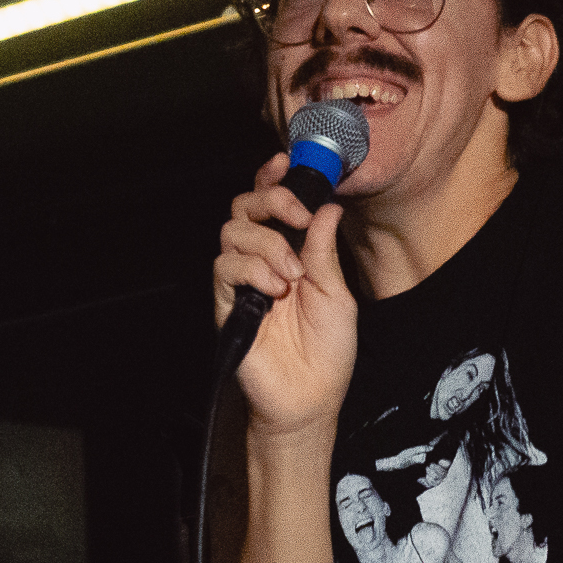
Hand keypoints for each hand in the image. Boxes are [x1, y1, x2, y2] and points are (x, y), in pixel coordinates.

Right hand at [212, 150, 355, 433]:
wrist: (309, 399)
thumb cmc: (326, 352)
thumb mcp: (336, 293)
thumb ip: (324, 250)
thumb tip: (327, 207)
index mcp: (290, 253)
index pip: (272, 205)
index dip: (274, 179)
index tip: (289, 163)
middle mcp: (261, 261)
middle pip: (245, 207)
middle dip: (271, 200)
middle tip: (296, 217)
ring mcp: (241, 282)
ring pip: (234, 232)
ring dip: (267, 244)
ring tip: (292, 276)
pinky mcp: (226, 304)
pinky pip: (225, 267)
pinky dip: (252, 270)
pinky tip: (274, 290)